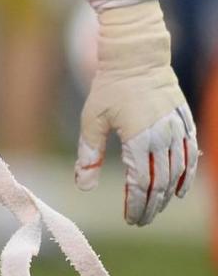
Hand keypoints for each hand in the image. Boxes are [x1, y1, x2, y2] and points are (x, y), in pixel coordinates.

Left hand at [75, 0, 197, 224]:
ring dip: (168, 194)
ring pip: (179, 172)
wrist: (136, 56)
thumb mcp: (92, 117)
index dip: (137, 204)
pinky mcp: (185, 121)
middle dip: (152, 205)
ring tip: (156, 208)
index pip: (141, 183)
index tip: (130, 219)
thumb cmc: (110, 86)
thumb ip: (89, 152)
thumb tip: (83, 185)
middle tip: (141, 220)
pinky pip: (191, 154)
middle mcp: (162, 138)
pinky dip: (188, 175)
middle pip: (161, 183)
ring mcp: (177, 129)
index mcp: (138, 139)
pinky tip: (180, 189)